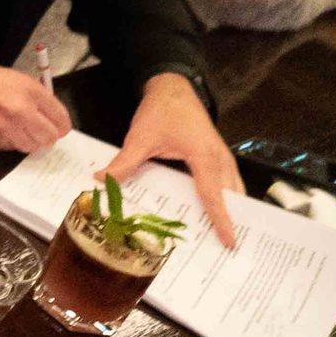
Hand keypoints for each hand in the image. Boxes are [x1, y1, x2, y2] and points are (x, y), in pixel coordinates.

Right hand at [0, 59, 70, 151]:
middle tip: (39, 130)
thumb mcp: (17, 79)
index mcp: (30, 91)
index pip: (61, 119)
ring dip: (28, 140)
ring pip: (31, 146)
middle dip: (46, 135)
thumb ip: (38, 98)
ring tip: (19, 130)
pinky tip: (2, 131)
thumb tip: (51, 117)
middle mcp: (21, 110)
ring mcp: (5, 127)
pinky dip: (9, 142)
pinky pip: (10, 147)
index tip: (56, 124)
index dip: (61, 124)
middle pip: (50, 137)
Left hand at [100, 73, 241, 246]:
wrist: (173, 86)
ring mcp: (223, 157)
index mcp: (204, 157)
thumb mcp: (140, 137)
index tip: (229, 242)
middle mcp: (221, 159)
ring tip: (223, 237)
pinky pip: (227, 182)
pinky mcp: (219, 156)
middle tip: (226, 250)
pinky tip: (215, 213)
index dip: (221, 220)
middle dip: (231, 221)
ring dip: (231, 211)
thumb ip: (124, 162)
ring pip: (234, 190)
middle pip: (231, 197)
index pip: (214, 195)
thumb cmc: (161, 110)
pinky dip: (225, 198)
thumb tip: (101, 180)